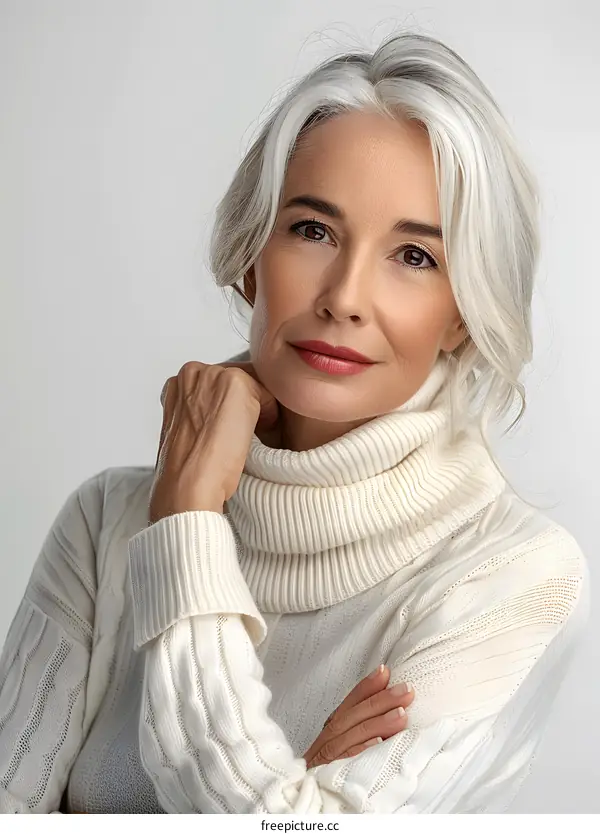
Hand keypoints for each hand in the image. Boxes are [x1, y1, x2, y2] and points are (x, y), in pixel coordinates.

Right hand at [149, 360, 279, 523]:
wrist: (188, 485)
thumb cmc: (187, 469)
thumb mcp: (187, 432)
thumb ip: (201, 413)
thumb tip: (223, 413)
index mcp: (177, 384)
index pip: (218, 384)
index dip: (229, 409)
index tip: (228, 429)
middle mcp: (193, 373)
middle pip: (236, 381)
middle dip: (243, 406)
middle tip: (239, 436)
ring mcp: (213, 375)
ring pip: (251, 386)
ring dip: (255, 410)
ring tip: (245, 438)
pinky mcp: (235, 383)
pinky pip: (266, 394)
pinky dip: (267, 415)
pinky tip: (252, 436)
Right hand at [303, 665, 414, 767]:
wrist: (302, 800)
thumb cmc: (329, 771)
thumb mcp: (344, 744)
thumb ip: (362, 727)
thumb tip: (393, 709)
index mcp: (333, 729)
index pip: (350, 702)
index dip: (367, 686)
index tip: (386, 671)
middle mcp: (328, 739)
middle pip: (354, 715)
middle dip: (381, 700)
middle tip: (406, 690)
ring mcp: (327, 758)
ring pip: (352, 735)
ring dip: (378, 723)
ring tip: (402, 714)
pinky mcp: (327, 776)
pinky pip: (345, 761)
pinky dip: (361, 750)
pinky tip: (378, 743)